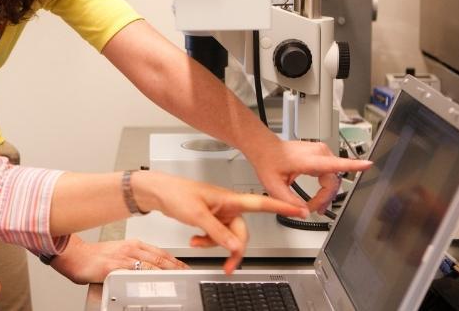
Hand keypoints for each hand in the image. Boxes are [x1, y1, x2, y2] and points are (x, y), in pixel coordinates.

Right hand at [51, 236, 187, 283]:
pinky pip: (136, 271)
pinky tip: (157, 281)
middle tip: (188, 273)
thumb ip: (134, 258)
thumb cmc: (94, 257)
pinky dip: (149, 276)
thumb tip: (148, 267)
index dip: (175, 260)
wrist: (75, 256)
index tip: (185, 267)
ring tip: (179, 278)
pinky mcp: (115, 267)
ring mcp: (123, 257)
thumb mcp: (119, 253)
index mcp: (133, 244)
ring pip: (152, 263)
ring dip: (168, 271)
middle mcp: (131, 248)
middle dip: (176, 266)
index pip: (160, 252)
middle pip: (160, 257)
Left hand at [132, 171, 306, 273]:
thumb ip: (218, 232)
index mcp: (230, 199)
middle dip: (232, 248)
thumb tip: (235, 247)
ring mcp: (219, 213)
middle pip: (241, 232)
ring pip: (227, 236)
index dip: (282, 206)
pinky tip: (195, 238)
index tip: (300, 209)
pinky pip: (216, 235)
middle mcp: (228, 206)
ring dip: (214, 244)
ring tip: (197, 241)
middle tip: (228, 265)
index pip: (261, 203)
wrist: (158, 192)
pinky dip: (207, 240)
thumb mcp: (197, 215)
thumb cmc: (176, 194)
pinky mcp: (210, 218)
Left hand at [246, 134, 372, 212]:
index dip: (353, 166)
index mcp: (308, 159)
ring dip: (325, 194)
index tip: (367, 165)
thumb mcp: (274, 186)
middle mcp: (318, 153)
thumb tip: (304, 213)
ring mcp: (321, 151)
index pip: (335, 164)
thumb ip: (289, 202)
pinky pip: (330, 173)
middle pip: (333, 181)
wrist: (265, 148)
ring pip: (332, 179)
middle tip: (314, 210)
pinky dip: (325, 186)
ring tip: (315, 206)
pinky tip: (318, 196)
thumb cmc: (268, 161)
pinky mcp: (321, 154)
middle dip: (325, 198)